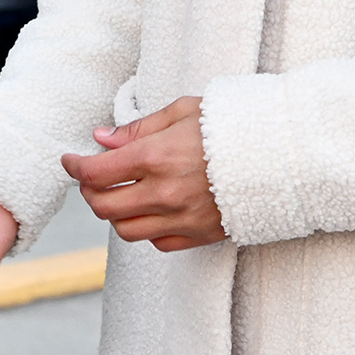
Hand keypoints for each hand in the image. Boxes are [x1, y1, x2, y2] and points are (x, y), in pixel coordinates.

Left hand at [62, 96, 226, 251]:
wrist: (285, 154)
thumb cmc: (233, 125)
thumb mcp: (184, 111)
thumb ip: (139, 127)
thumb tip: (101, 139)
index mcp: (158, 157)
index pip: (96, 172)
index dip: (74, 166)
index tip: (69, 160)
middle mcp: (166, 192)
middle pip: (103, 207)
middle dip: (89, 192)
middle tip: (92, 179)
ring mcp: (184, 218)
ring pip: (126, 231)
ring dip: (115, 214)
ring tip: (121, 194)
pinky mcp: (202, 235)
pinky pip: (158, 243)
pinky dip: (146, 229)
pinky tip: (151, 210)